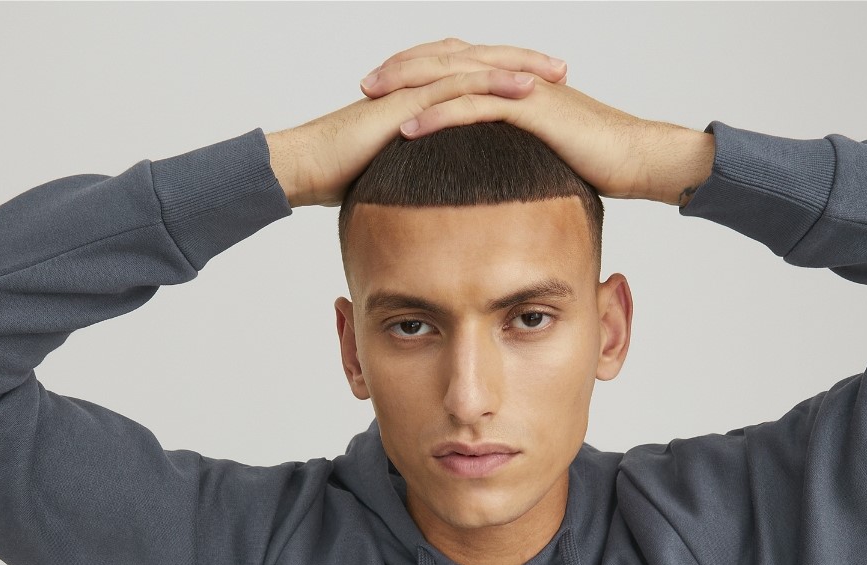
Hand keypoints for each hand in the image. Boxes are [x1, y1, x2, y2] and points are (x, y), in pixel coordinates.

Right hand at [267, 37, 569, 207]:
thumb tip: (436, 201)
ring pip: (474, 66)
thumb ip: (417, 177)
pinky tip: (522, 89)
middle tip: (563, 69)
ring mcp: (412, 88)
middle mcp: (417, 83)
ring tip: (555, 73)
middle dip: (524, 62)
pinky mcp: (406, 101)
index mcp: (417, 96)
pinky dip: (492, 84)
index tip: (544, 90)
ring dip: (519, 66)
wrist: (304, 168)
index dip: (506, 80)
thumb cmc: (339, 176)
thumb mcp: (391, 175)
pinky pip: (456, 86)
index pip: (469, 77)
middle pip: (480, 61)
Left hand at [362, 42, 658, 200]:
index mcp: (514, 84)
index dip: (418, 74)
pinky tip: (410, 129)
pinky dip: (439, 116)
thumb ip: (518, 155)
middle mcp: (513, 77)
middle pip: (445, 62)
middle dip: (401, 71)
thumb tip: (498, 178)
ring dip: (409, 88)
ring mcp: (520, 89)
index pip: (456, 68)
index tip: (384, 92)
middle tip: (363, 85)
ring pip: (453, 78)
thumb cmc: (600, 163)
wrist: (638, 158)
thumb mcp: (547, 156)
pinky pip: (474, 107)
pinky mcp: (529, 109)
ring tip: (373, 100)